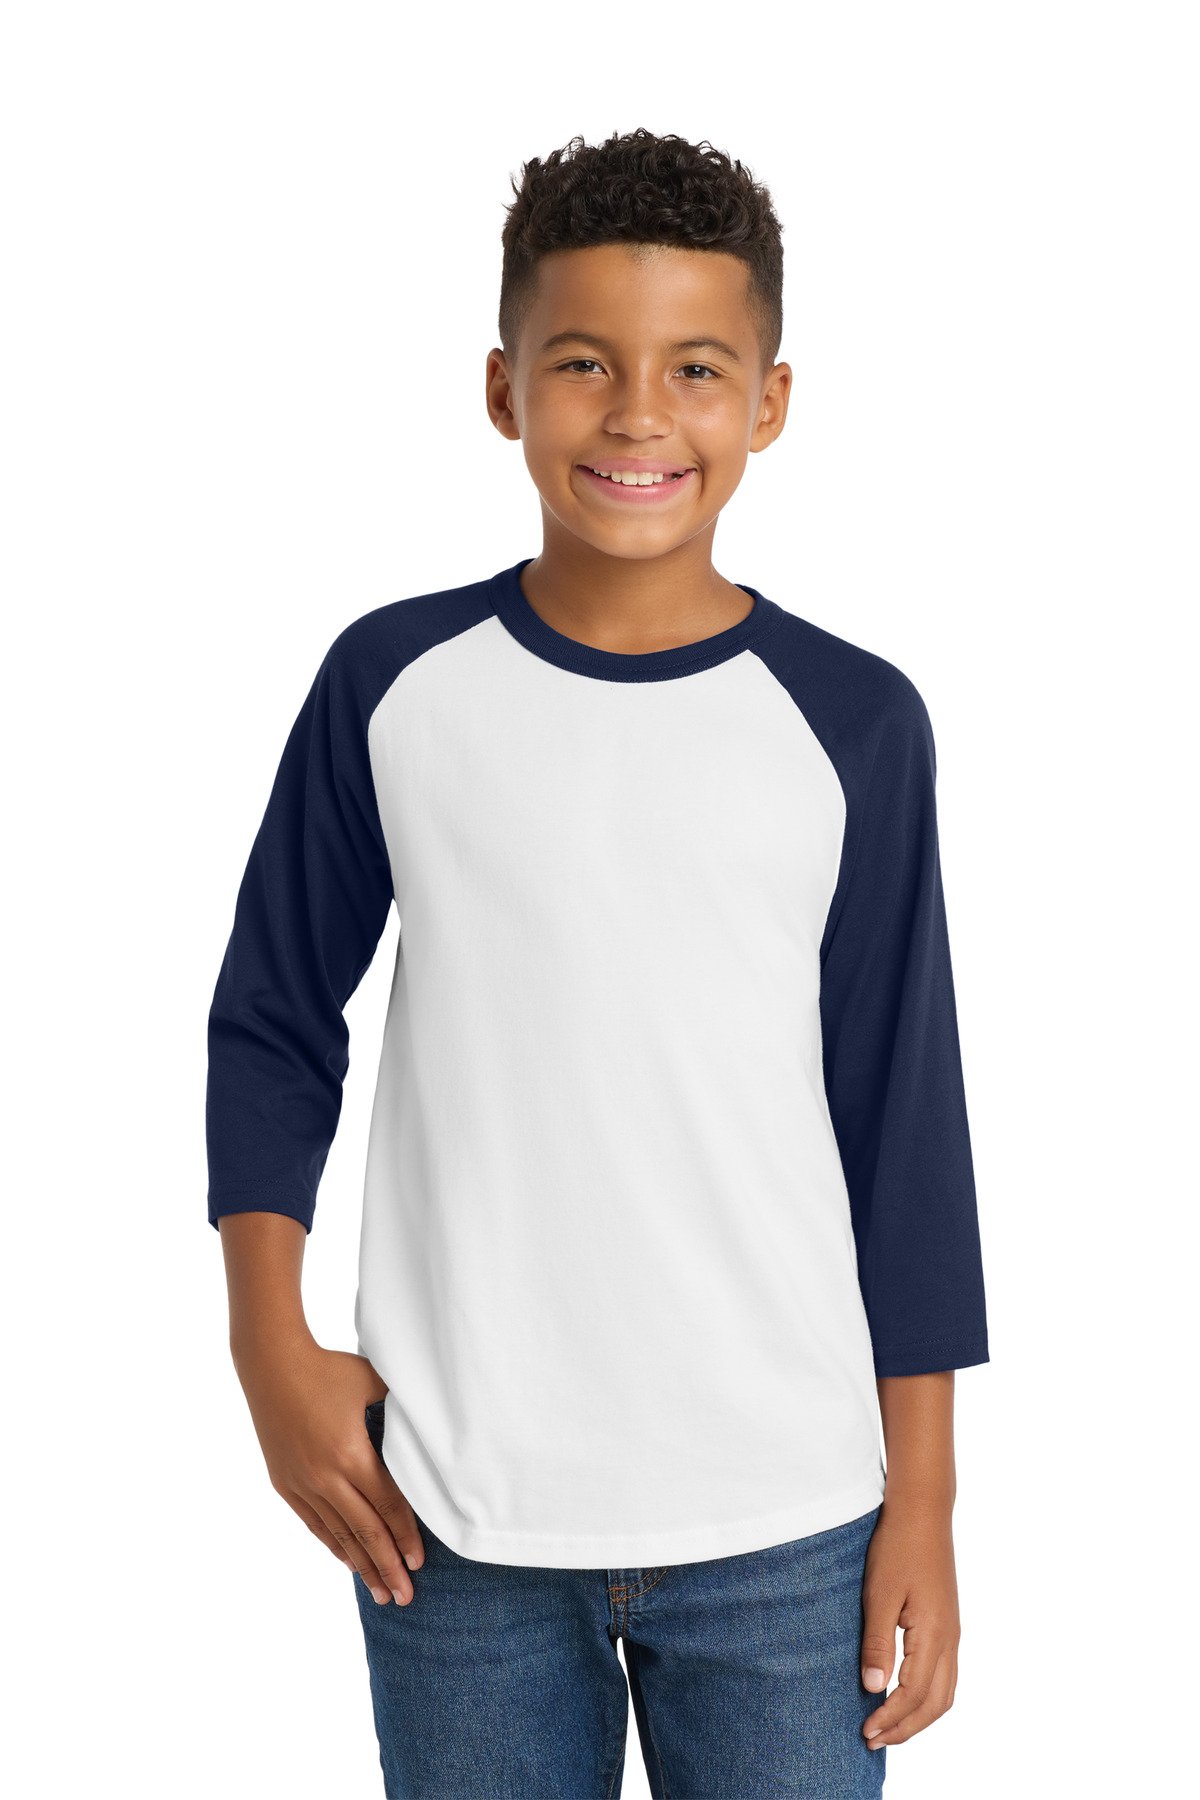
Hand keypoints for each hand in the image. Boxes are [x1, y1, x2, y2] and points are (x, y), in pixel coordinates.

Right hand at [236, 1338, 424, 1605]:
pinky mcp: (286, 1484)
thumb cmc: (328, 1368)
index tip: (420, 1563)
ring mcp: (303, 1483)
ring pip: (339, 1535)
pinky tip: (349, 1563)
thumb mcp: (371, 1382)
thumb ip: (401, 1406)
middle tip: (407, 1597)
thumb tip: (433, 1417)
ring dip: (363, 1566)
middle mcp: (326, 1476)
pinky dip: (334, 1546)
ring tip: (382, 1593)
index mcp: (352, 1454)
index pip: (387, 1507)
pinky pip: (315, 1524)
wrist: (271, 1364)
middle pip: (366, 1532)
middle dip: (389, 1567)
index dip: (406, 1537)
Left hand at [859, 1493, 959, 1749]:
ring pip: (945, 1693)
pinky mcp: (948, 1624)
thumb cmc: (897, 1547)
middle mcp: (950, 1639)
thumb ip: (878, 1642)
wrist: (923, 1512)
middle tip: (873, 1739)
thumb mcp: (879, 1593)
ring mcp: (953, 1633)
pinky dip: (927, 1697)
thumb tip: (873, 1688)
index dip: (891, 1718)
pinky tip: (904, 1695)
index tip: (866, 1731)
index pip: (914, 1694)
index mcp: (934, 1634)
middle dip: (906, 1728)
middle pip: (936, 1703)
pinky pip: (946, 1676)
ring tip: (888, 1726)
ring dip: (918, 1716)